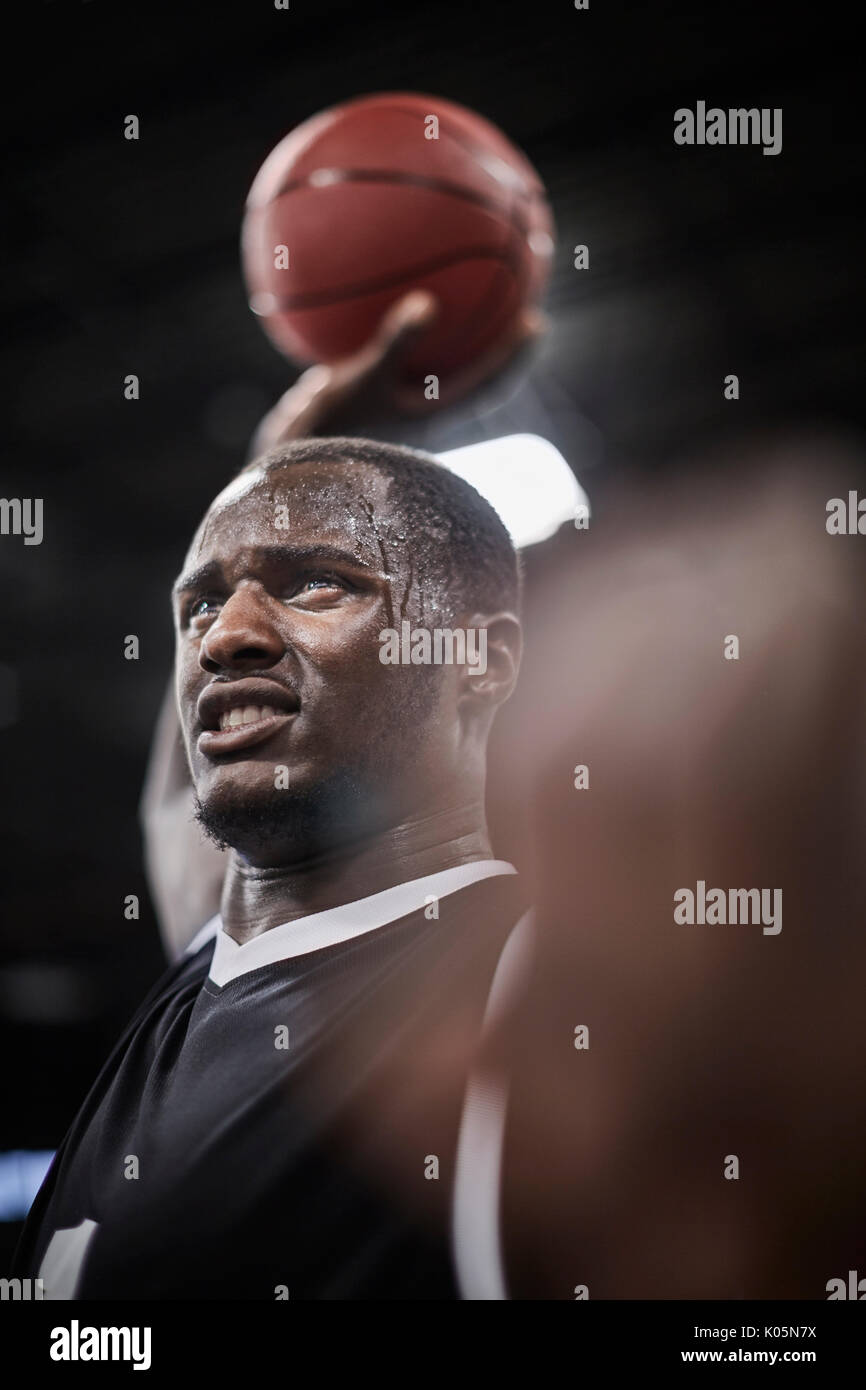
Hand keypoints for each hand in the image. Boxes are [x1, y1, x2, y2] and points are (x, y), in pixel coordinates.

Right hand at [249, 293, 546, 453]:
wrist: (290, 465)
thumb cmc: (329, 428)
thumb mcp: (362, 380)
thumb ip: (397, 343)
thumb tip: (428, 302)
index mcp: (431, 414)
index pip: (486, 383)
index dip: (512, 356)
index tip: (537, 324)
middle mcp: (420, 412)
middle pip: (473, 378)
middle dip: (497, 349)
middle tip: (523, 311)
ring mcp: (395, 408)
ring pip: (436, 373)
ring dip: (454, 344)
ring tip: (465, 304)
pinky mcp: (369, 401)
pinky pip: (398, 361)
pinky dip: (404, 336)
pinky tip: (391, 305)